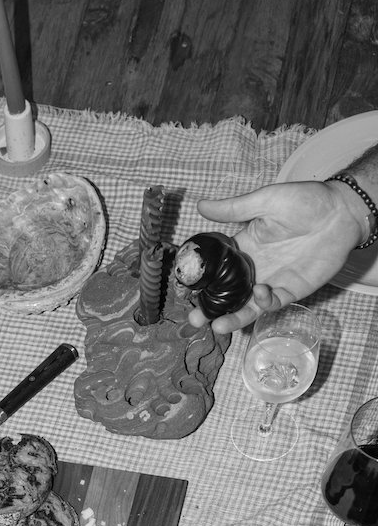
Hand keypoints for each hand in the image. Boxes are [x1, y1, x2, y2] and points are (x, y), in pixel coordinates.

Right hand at [189, 180, 363, 332]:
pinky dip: (262, 303)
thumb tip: (200, 206)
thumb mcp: (265, 200)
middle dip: (210, 308)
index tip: (185, 289)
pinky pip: (272, 303)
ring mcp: (271, 281)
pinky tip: (259, 292)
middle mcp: (254, 268)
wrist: (341, 211)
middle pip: (227, 294)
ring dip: (231, 318)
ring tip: (217, 325)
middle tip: (195, 318)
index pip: (216, 269)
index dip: (201, 280)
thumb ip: (233, 209)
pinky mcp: (291, 290)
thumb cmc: (306, 200)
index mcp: (244, 247)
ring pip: (246, 306)